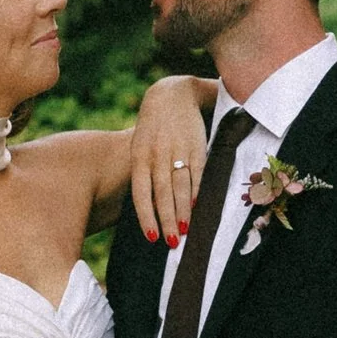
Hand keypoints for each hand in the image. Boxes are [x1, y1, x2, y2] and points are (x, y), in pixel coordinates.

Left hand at [128, 73, 214, 241]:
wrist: (171, 95)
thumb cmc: (152, 129)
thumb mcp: (139, 146)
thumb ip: (143, 174)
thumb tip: (149, 208)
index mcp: (139, 157)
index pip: (141, 193)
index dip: (146, 216)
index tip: (153, 237)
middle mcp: (157, 155)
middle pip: (162, 194)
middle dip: (167, 220)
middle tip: (172, 242)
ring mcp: (177, 151)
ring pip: (180, 186)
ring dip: (183, 210)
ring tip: (185, 231)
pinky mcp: (195, 146)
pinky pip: (197, 173)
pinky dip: (197, 191)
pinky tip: (197, 207)